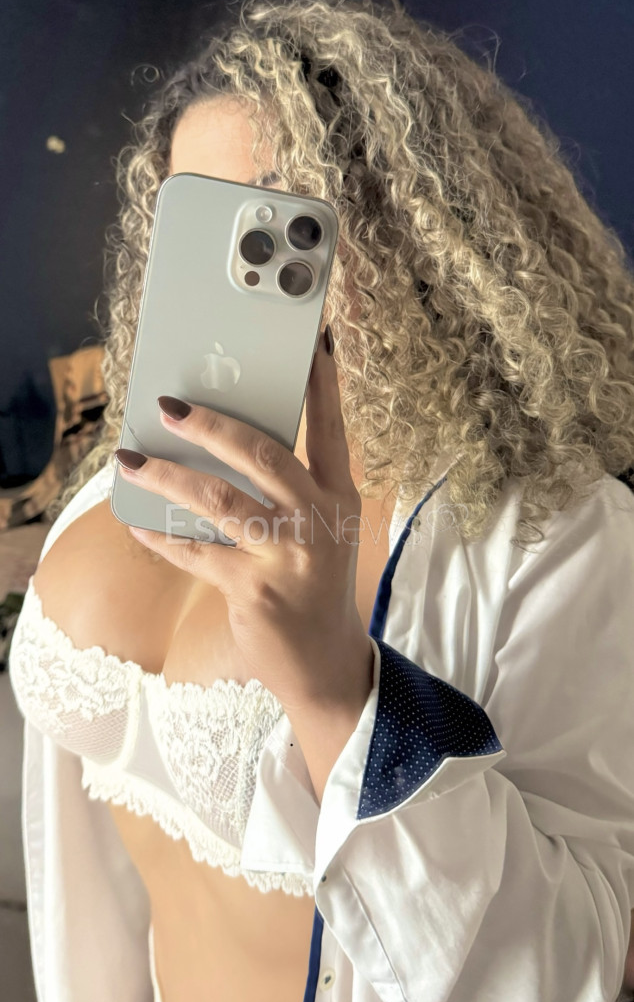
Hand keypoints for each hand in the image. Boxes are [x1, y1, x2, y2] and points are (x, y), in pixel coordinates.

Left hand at [114, 327, 373, 718]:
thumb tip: (220, 445)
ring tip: (130, 459)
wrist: (324, 662)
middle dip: (211, 423)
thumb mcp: (316, 532)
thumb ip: (285, 491)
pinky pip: (194, 552)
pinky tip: (137, 525)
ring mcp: (288, 555)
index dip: (319, 382)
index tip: (310, 338)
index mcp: (338, 498)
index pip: (329, 428)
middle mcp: (318, 519)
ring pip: (217, 499)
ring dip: (166, 476)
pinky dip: (161, 537)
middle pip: (262, 454)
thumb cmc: (312, 586)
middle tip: (170, 404)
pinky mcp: (254, 590)